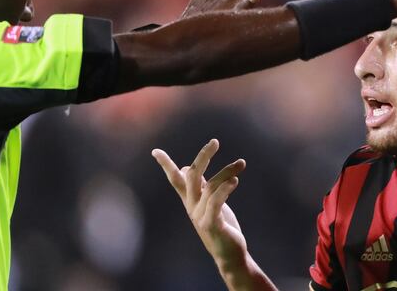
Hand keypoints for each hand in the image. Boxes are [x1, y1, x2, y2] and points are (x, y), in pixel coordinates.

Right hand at [152, 140, 247, 263]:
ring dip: (227, 172)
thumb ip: (199, 187)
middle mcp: (192, 207)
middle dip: (203, 157)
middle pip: (192, 176)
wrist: (229, 255)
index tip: (155, 151)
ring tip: (241, 163)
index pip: (175, 179)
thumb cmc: (220, 227)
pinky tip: (234, 181)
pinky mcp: (212, 224)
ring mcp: (200, 216)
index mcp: (191, 201)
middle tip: (215, 141)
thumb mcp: (209, 203)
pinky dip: (225, 189)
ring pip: (210, 186)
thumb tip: (186, 168)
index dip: (166, 165)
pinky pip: (216, 202)